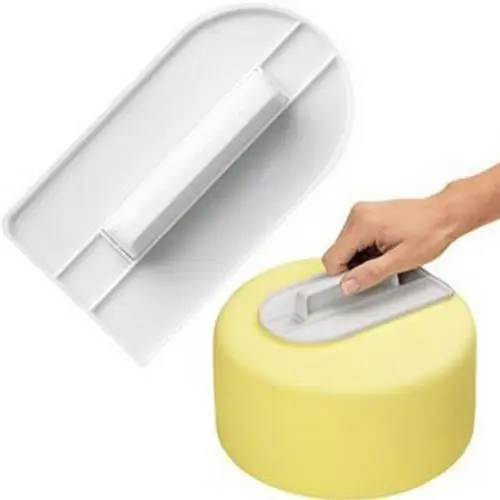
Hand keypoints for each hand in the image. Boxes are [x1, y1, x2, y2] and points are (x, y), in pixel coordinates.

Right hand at [322, 196, 454, 294]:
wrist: (446, 214)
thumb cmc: (430, 232)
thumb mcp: (401, 261)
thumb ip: (370, 274)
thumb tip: (347, 285)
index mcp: (361, 224)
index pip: (332, 258)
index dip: (344, 274)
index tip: (361, 279)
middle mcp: (357, 214)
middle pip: (338, 252)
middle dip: (355, 265)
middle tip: (382, 265)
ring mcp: (361, 212)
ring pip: (346, 246)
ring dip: (362, 257)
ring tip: (387, 254)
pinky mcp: (367, 214)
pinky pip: (355, 237)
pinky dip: (366, 248)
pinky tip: (386, 248)